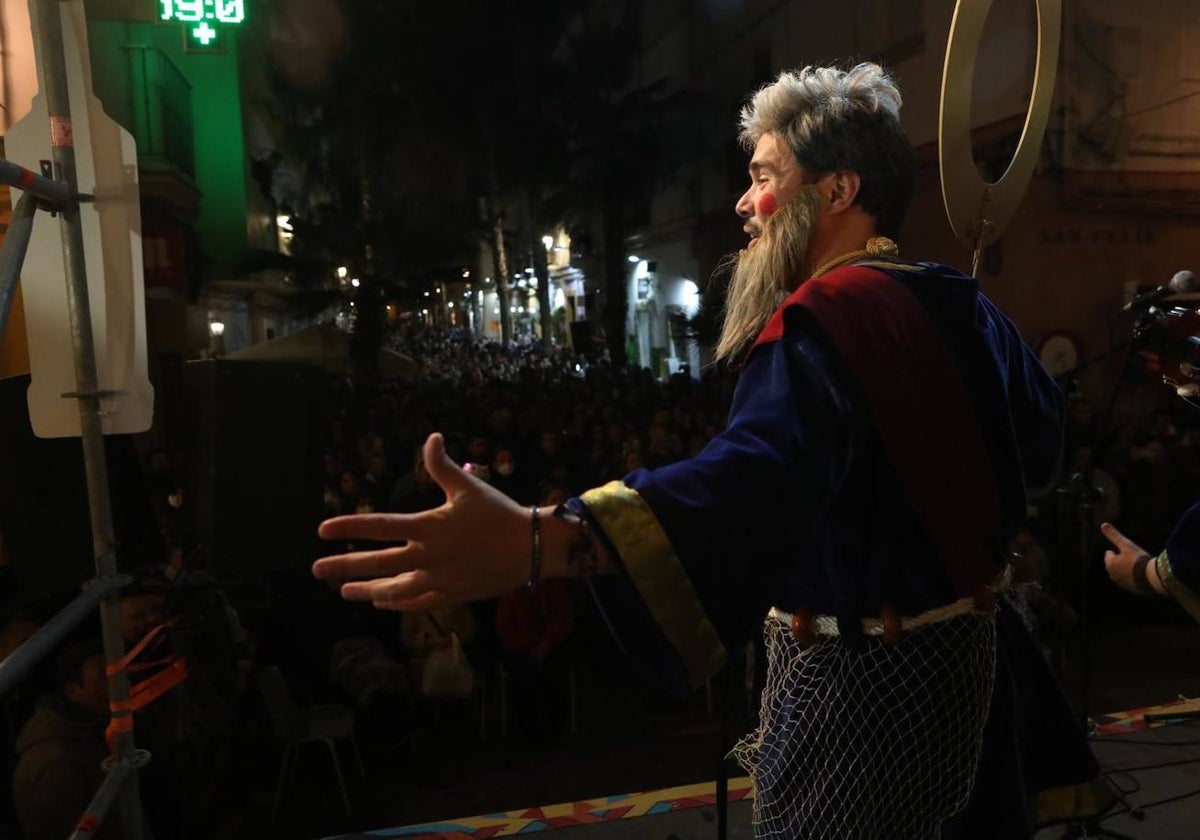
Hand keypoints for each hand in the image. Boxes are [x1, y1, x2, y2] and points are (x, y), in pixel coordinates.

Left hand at [313, 433, 529, 609]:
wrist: (532, 548)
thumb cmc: (500, 513)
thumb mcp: (470, 486)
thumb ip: (442, 466)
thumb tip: (431, 437)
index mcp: (429, 526)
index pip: (380, 526)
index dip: (349, 527)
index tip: (322, 531)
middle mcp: (429, 556)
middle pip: (378, 563)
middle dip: (344, 567)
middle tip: (316, 570)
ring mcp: (439, 579)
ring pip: (393, 589)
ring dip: (366, 591)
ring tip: (344, 592)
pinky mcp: (452, 595)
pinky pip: (417, 603)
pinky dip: (397, 603)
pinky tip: (382, 603)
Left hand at [1100, 522, 1161, 594]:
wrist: (1152, 578)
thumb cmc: (1138, 559)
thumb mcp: (1126, 545)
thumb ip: (1114, 535)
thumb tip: (1103, 524)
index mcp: (1110, 564)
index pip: (1108, 556)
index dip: (1113, 553)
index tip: (1114, 551)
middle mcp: (1113, 575)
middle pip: (1113, 566)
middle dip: (1118, 562)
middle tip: (1125, 558)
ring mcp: (1122, 584)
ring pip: (1121, 575)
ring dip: (1125, 571)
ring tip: (1133, 567)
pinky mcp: (1132, 590)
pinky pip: (1130, 582)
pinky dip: (1133, 578)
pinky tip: (1140, 575)